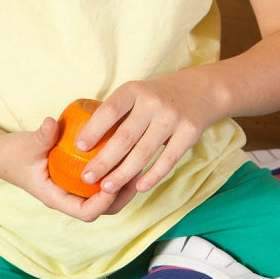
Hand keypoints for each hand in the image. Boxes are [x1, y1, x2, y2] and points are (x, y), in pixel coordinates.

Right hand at [0, 117, 137, 219]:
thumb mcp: (27, 144)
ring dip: (123, 186)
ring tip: (139, 165)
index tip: (114, 182)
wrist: (4, 156)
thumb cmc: (15, 153)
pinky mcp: (78, 180)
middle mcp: (68, 198)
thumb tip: (51, 122)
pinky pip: (100, 184)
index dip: (103, 202)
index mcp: (56, 198)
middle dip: (122, 196)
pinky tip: (127, 156)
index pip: (85, 213)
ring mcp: (74, 191)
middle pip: (102, 210)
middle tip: (138, 173)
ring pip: (105, 199)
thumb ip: (41, 136)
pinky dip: (115, 175)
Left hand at [73, 72, 217, 195]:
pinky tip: (138, 187)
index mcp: (134, 90)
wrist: (200, 91)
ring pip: (144, 152)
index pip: (109, 110)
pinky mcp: (189, 133)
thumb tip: (84, 145)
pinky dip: (152, 176)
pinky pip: (168, 160)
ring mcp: (172, 118)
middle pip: (124, 137)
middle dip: (104, 160)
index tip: (79, 148)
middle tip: (88, 178)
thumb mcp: (136, 94)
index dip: (93, 129)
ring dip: (123, 173)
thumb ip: (116, 114)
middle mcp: (153, 102)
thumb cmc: (156, 98)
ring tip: (107, 188)